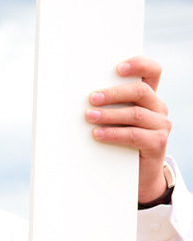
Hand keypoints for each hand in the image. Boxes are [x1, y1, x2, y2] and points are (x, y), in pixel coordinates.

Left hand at [86, 56, 171, 202]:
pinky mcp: (157, 142)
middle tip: (91, 97)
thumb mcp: (116, 121)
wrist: (139, 176)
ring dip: (109, 114)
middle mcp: (158, 107)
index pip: (152, 71)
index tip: (118, 67)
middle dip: (113, 93)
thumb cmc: (121, 144)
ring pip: (135, 113)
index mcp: (149, 97)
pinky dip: (113, 133)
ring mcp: (160, 125)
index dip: (139, 64)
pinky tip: (97, 134)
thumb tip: (79, 99)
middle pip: (140, 91)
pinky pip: (134, 135)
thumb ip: (107, 107)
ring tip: (88, 116)